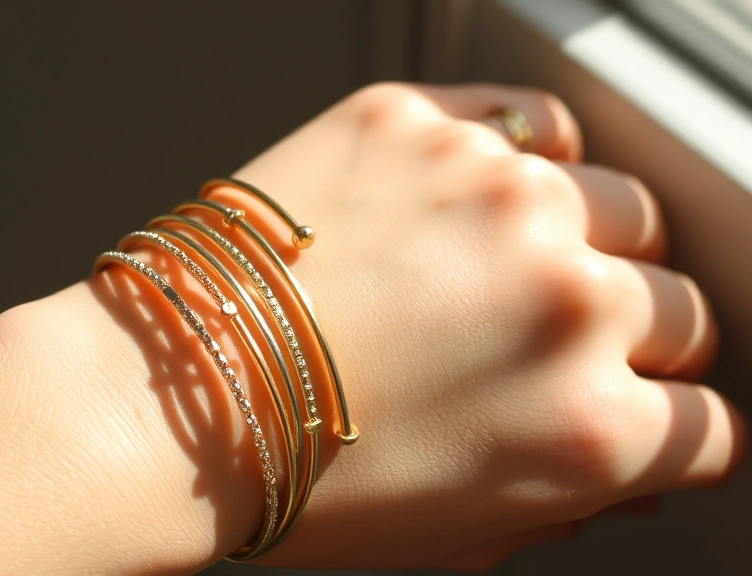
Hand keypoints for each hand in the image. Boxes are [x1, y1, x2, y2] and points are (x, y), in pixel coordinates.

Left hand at [212, 83, 744, 569]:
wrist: (163, 393)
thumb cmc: (290, 476)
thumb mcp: (457, 534)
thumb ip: (572, 498)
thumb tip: (635, 461)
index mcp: (586, 429)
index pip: (711, 425)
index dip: (675, 428)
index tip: (649, 412)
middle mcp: (563, 302)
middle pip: (681, 312)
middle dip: (638, 341)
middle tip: (560, 343)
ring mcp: (496, 197)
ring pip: (626, 207)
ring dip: (590, 243)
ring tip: (514, 266)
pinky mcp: (422, 126)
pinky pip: (531, 122)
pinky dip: (524, 158)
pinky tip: (483, 193)